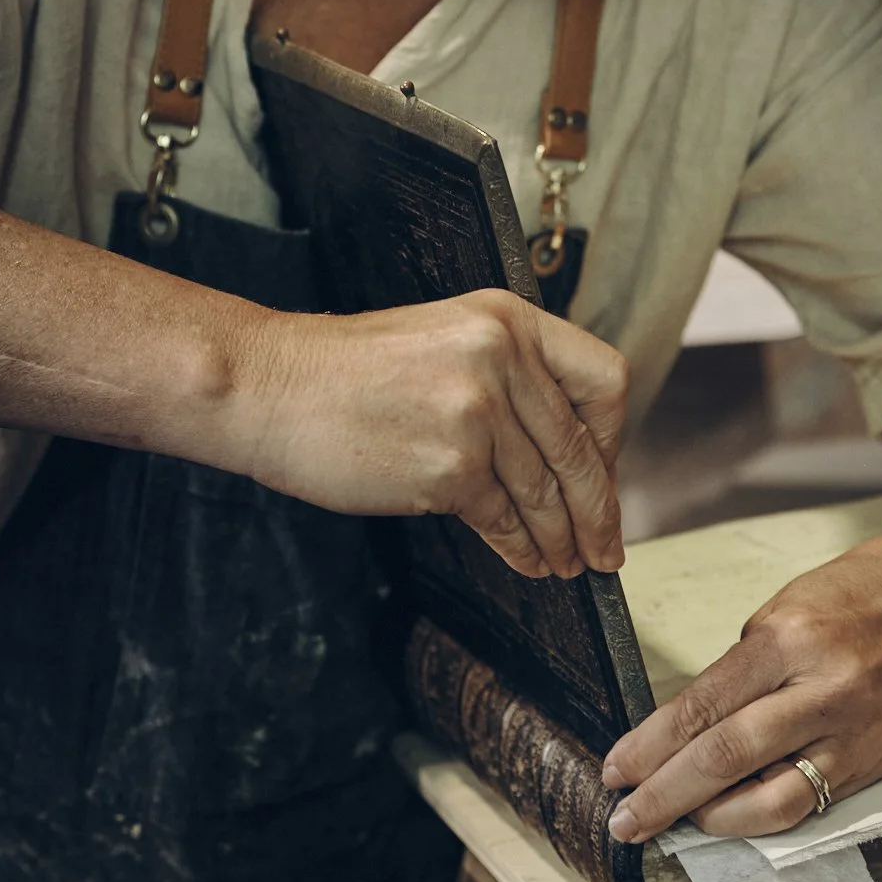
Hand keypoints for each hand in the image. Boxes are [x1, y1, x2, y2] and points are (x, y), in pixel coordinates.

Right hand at [244, 289, 627, 579]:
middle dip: (598, 510)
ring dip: (560, 539)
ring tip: (564, 563)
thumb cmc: (345, 371)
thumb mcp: (445, 340)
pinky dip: (519, 549)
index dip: (613, 437)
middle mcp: (502, 356)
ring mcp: (478, 411)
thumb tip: (565, 451)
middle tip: (606, 547)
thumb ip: (508, 376)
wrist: (268, 386)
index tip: (605, 473)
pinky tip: (525, 561)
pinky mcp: (451, 466)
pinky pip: (504, 520)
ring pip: (546, 492)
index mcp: (508, 318)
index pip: (603, 379)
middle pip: (580, 449)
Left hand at [601, 525, 881, 840]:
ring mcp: (854, 730)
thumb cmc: (871, 588)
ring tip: (676, 826)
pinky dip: (766, 816)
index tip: (617, 768)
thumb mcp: (793, 603)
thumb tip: (703, 716)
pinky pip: (812, 801)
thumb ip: (751, 662)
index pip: (702, 704)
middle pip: (724, 755)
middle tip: (626, 817)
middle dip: (666, 793)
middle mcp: (821, 687)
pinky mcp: (879, 759)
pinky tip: (736, 819)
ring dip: (713, 820)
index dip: (651, 744)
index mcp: (789, 636)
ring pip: (771, 797)